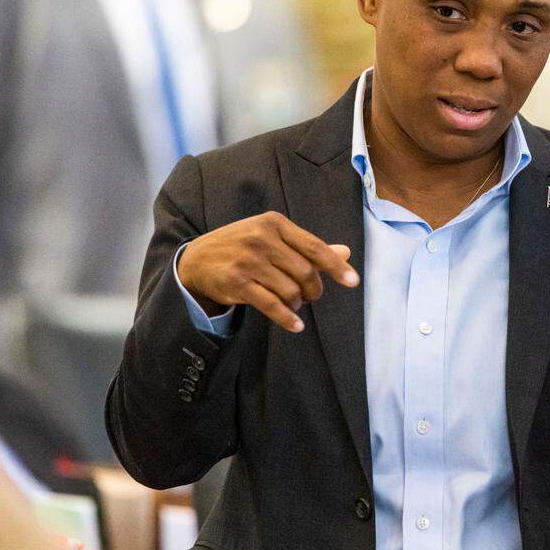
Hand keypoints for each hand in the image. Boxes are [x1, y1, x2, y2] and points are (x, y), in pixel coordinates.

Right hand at [177, 211, 359, 332]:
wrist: (196, 260)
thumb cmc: (243, 247)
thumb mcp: (272, 238)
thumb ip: (307, 247)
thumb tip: (346, 252)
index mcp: (275, 223)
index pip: (314, 246)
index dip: (336, 266)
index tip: (353, 282)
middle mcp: (261, 238)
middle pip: (305, 272)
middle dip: (313, 289)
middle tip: (310, 295)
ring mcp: (248, 260)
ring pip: (290, 290)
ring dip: (298, 303)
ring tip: (294, 303)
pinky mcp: (237, 282)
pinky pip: (272, 305)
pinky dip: (288, 319)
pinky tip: (296, 325)